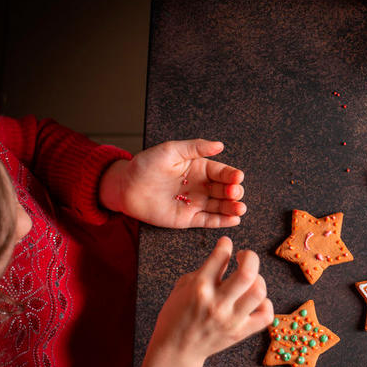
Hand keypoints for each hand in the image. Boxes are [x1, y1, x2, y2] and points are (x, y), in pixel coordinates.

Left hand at [100, 139, 245, 227]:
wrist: (126, 187)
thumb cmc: (146, 166)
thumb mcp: (171, 150)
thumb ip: (195, 147)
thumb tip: (219, 145)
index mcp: (200, 168)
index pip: (222, 172)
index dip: (232, 174)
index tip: (238, 176)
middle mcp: (202, 186)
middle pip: (226, 190)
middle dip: (234, 192)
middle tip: (234, 192)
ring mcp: (197, 203)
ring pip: (221, 206)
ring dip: (233, 207)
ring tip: (239, 208)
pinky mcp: (189, 219)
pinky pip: (209, 221)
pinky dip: (222, 221)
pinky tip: (234, 219)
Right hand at [150, 236, 272, 366]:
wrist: (176, 351)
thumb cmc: (177, 316)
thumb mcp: (183, 287)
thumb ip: (206, 270)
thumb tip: (227, 255)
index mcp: (199, 288)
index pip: (221, 256)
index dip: (226, 244)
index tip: (226, 245)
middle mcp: (217, 302)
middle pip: (247, 273)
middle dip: (250, 257)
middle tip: (244, 257)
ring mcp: (230, 319)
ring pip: (259, 292)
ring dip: (259, 280)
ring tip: (250, 281)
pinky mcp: (240, 333)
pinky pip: (265, 316)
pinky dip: (265, 305)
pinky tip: (256, 301)